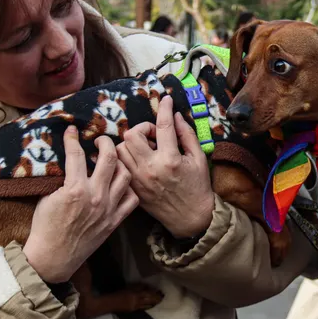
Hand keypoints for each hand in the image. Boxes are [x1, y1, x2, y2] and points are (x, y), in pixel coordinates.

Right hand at [24, 126, 139, 283]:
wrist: (53, 257)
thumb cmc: (45, 227)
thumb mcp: (48, 197)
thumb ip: (62, 178)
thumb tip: (70, 160)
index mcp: (75, 189)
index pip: (77, 154)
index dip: (73, 138)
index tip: (73, 130)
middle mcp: (96, 196)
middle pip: (110, 158)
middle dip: (106, 142)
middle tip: (100, 139)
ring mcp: (108, 209)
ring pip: (126, 176)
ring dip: (120, 163)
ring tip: (112, 159)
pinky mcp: (115, 221)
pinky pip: (132, 199)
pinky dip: (129, 188)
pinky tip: (120, 184)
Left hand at [118, 95, 213, 238]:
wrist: (191, 218)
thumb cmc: (198, 187)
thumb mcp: (199, 158)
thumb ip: (187, 135)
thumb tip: (176, 116)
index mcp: (170, 159)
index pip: (163, 125)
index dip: (165, 108)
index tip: (166, 100)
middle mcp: (151, 168)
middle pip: (131, 135)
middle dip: (141, 129)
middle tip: (154, 135)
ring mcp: (139, 180)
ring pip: (119, 150)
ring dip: (130, 144)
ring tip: (144, 148)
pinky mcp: (133, 189)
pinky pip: (118, 168)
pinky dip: (124, 159)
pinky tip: (135, 159)